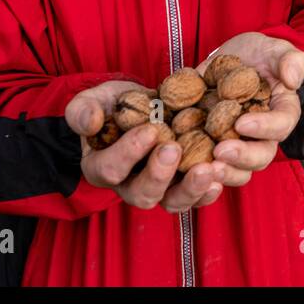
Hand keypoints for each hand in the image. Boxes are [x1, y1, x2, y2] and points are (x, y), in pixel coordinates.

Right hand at [65, 79, 226, 212]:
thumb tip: (91, 123)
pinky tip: (221, 176)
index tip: (149, 130)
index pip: (110, 169)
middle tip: (174, 149)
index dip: (128, 153)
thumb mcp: (92, 100)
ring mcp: (159, 188)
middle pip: (143, 194)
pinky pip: (196, 197)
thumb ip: (83, 110)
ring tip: (207, 170)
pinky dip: (208, 191)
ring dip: (191, 189)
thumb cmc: (112, 105)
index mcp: (102, 167)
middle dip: (159, 174)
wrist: (140, 105)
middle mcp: (130, 185)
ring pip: (172, 202)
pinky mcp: (183, 184)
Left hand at [200, 32, 303, 182]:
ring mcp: (236, 143)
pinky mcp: (210, 145)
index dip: (264, 128)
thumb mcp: (275, 49)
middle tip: (220, 151)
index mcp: (281, 113)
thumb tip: (292, 80)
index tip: (242, 123)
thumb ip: (290, 60)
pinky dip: (195, 170)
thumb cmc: (258, 54)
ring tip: (205, 168)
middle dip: (242, 157)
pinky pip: (206, 165)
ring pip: (237, 170)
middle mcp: (260, 135)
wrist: (228, 58)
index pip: (281, 125)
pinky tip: (180, 164)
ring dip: (223, 173)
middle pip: (260, 157)